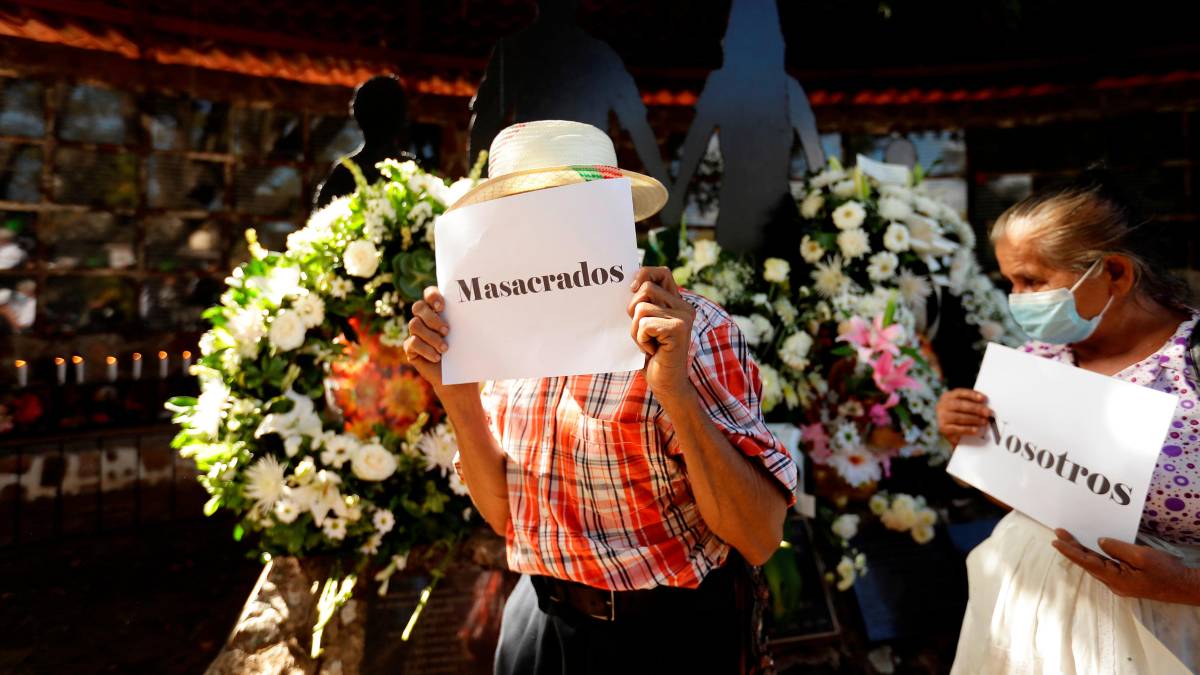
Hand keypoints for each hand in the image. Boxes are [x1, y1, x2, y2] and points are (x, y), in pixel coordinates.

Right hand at [402, 286, 476, 396]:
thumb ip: (471, 322)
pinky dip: (426, 350)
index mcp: (438, 310)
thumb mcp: (470, 336)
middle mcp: (424, 319)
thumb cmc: (466, 352)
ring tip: (445, 348)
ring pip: (414, 324)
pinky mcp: (411, 349)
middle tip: (447, 330)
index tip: (442, 306)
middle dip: (432, 317)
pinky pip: (412, 343)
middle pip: (418, 307)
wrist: (458, 377)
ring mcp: (416, 333)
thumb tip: (485, 311)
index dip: (432, 295)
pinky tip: (437, 357)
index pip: (429, 293)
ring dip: (431, 336)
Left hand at [627, 267, 695, 401]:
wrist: (665, 384)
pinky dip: (641, 340)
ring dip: (636, 330)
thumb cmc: (652, 355)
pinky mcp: (679, 329)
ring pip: (641, 308)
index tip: (631, 290)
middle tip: (643, 332)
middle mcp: (685, 306)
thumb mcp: (644, 324)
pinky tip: (653, 351)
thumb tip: (628, 284)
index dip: (644, 274)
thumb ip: (643, 304)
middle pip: (645, 288)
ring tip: (649, 344)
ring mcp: (684, 317)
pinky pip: (644, 325)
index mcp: (678, 302)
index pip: (662, 272)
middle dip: (633, 311)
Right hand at [935, 388, 991, 445]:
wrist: (948, 430)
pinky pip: (957, 429)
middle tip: (988, 413)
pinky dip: (968, 429)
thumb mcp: (962, 406)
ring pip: (959, 417)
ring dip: (974, 419)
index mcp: (948, 396)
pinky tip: (976, 430)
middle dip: (977, 409)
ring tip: (984, 422)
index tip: (984, 399)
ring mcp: (942, 417)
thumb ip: (971, 404)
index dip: (973, 395)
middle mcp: (942, 405)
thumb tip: (986, 407)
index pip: (960, 393)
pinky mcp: (943, 428)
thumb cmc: (958, 415)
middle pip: (961, 405)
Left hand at [1051, 529, 1199, 604]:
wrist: (1183, 587)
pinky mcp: (1125, 580)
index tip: (1056, 541)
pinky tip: (1089, 547)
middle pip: (1088, 563)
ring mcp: (1119, 583)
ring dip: (1082, 550)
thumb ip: (1118, 548)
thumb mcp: (1142, 556)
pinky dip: (1094, 555)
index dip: (1070, 551)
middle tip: (1059, 532)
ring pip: (1095, 564)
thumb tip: (1099, 542)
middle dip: (1072, 547)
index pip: (1087, 562)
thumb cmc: (1166, 572)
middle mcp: (1113, 583)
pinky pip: (1105, 566)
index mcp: (1116, 579)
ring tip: (1068, 536)